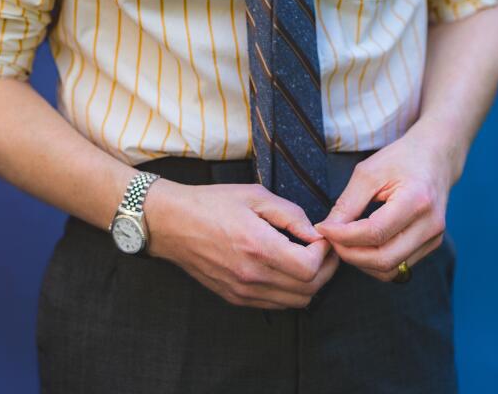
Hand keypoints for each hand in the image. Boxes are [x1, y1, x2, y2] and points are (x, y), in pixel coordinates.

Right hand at [145, 179, 339, 308]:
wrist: (172, 223)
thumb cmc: (211, 204)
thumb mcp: (254, 195)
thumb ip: (290, 214)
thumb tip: (314, 232)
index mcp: (258, 247)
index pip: (310, 268)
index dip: (324, 253)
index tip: (322, 237)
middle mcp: (252, 276)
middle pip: (308, 290)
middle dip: (324, 269)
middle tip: (324, 249)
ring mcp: (243, 291)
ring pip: (294, 302)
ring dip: (309, 283)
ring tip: (307, 258)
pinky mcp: (235, 297)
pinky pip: (275, 304)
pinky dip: (289, 291)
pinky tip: (285, 268)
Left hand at [313, 124, 454, 281]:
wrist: (435, 156)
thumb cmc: (401, 158)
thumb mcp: (368, 171)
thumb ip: (348, 203)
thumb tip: (326, 230)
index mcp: (417, 200)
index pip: (375, 232)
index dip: (343, 236)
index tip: (323, 228)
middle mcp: (430, 225)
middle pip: (384, 259)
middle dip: (350, 254)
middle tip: (331, 239)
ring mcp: (434, 238)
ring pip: (391, 269)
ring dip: (362, 262)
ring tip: (344, 242)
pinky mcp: (431, 245)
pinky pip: (399, 266)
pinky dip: (375, 261)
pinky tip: (362, 244)